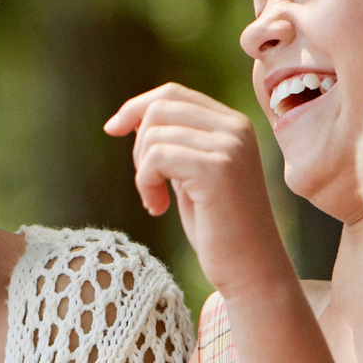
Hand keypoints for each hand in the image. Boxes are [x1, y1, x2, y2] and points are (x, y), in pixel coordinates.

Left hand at [104, 84, 296, 299]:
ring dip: (142, 170)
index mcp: (233, 124)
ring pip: (154, 132)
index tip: (112, 130)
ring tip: (156, 201)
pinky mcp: (217, 168)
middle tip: (147, 184)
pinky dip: (146, 182)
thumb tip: (131, 117)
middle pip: (159, 108)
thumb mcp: (193, 175)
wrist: (250, 268)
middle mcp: (235, 127)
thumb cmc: (219, 228)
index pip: (173, 93)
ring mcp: (229, 145)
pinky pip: (157, 156)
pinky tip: (158, 208)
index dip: (136, 108)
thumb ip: (176, 143)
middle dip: (138, 145)